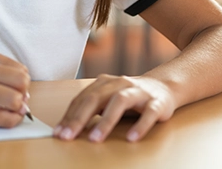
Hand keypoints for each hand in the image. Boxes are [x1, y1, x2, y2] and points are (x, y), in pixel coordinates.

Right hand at [0, 54, 30, 127]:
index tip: (21, 85)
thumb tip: (26, 89)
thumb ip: (8, 68)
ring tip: (11, 107)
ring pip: (12, 114)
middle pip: (17, 97)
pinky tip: (4, 114)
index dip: (25, 83)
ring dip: (16, 112)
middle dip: (22, 99)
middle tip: (17, 98)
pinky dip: (9, 120)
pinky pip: (2, 124)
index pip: (20, 77)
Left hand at [54, 74, 175, 142]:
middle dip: (79, 119)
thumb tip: (67, 128)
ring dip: (105, 121)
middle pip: (95, 99)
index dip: (68, 117)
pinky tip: (131, 138)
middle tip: (69, 137)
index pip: (81, 100)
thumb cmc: (129, 97)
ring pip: (119, 102)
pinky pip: (148, 113)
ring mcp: (138, 91)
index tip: (58, 134)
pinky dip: (140, 126)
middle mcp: (118, 84)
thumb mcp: (107, 100)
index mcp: (103, 83)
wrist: (162, 87)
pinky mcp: (156, 102)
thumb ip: (90, 110)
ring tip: (95, 139)